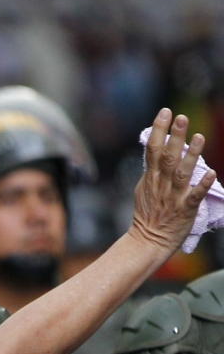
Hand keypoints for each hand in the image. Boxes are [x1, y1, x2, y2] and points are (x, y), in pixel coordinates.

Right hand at [129, 108, 216, 258]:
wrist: (147, 242)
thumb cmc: (147, 215)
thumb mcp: (143, 188)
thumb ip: (151, 169)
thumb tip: (154, 149)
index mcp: (150, 178)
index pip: (153, 150)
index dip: (159, 130)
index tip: (165, 111)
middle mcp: (161, 185)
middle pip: (167, 157)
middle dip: (174, 137)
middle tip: (181, 117)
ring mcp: (173, 197)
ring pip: (182, 173)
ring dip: (191, 155)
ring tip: (199, 137)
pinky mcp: (184, 210)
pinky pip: (194, 196)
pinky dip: (202, 185)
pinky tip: (211, 173)